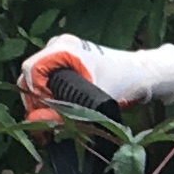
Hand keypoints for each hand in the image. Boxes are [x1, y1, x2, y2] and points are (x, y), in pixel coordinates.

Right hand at [21, 33, 173, 116]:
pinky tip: (57, 115)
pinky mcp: (68, 63)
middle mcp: (58, 46)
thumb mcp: (94, 100)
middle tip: (45, 126)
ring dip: (43, 103)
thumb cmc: (123, 82)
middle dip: (37, 102)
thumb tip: (36, 123)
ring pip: (39, 80)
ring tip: (52, 125)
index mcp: (63, 48)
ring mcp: (63, 53)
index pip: (30, 71)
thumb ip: (64, 112)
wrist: (144, 74)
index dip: (33, 95)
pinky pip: (49, 80)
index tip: (43, 115)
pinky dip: (51, 98)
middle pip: (31, 76)